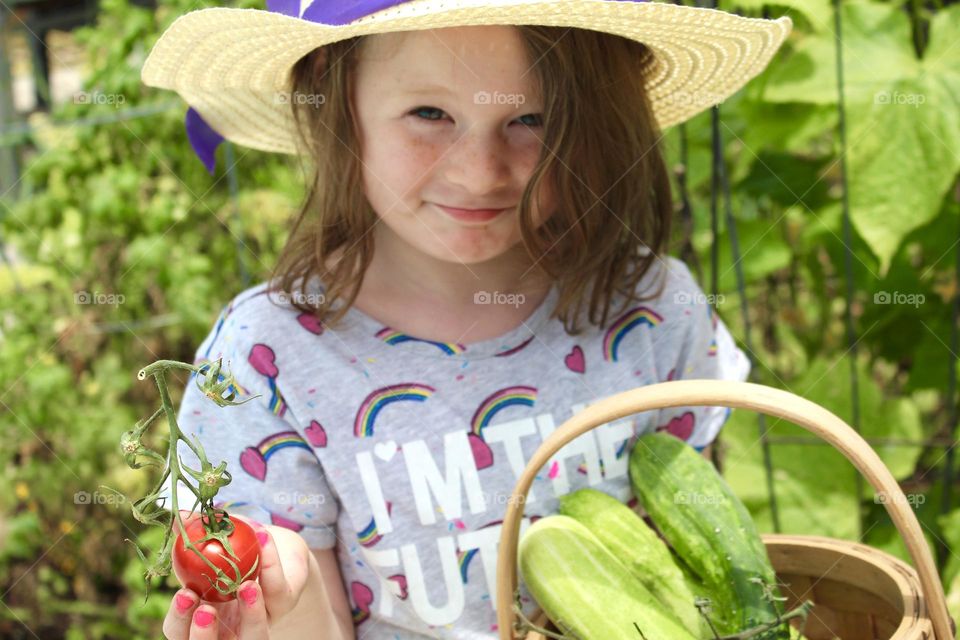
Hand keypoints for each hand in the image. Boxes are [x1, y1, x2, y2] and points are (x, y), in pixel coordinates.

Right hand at [162, 511, 310, 638]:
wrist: (275, 545)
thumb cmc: (236, 546)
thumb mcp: (214, 537)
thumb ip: (196, 530)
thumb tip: (180, 516)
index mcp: (204, 614)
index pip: (181, 630)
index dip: (179, 620)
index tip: (183, 595)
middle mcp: (231, 625)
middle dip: (204, 634)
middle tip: (205, 609)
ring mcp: (259, 620)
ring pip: (254, 636)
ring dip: (250, 615)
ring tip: (246, 587)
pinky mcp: (284, 604)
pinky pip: (277, 592)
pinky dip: (272, 566)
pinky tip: (264, 542)